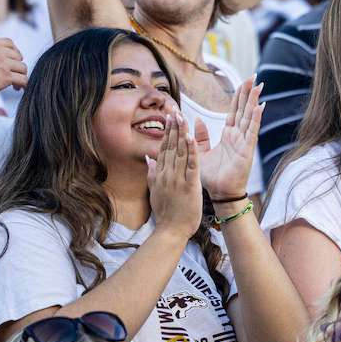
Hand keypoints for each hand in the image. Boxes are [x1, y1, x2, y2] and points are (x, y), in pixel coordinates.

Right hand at [0, 37, 27, 109]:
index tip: (13, 62)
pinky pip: (24, 79)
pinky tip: (19, 90)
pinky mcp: (6, 76)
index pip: (9, 43)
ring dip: (20, 76)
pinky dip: (24, 85)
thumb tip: (1, 63)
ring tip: (15, 86)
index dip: (14, 53)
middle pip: (18, 57)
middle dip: (16, 67)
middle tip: (13, 77)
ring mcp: (2, 62)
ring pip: (22, 68)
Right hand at [146, 113, 203, 239]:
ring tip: (182, 117)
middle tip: (175, 110)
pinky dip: (192, 150)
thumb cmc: (165, 214)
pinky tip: (191, 137)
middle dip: (173, 127)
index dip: (167, 132)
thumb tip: (149, 160)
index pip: (163, 148)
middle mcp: (167, 174)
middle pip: (170, 146)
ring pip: (179, 152)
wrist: (171, 231)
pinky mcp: (189, 185)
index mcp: (159, 174)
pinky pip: (191, 165)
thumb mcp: (154, 192)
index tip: (169, 118)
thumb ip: (152, 174)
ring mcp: (177, 179)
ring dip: (181, 133)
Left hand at [195, 79, 262, 200]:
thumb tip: (195, 119)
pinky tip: (260, 107)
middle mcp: (238, 136)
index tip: (243, 81)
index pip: (234, 111)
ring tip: (258, 85)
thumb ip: (200, 136)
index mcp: (229, 135)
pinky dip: (255, 119)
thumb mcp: (201, 152)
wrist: (219, 194)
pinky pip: (251, 132)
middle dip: (248, 92)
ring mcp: (244, 142)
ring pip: (249, 117)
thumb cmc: (212, 176)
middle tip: (254, 76)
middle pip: (244, 109)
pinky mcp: (247, 151)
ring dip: (253, 101)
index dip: (238, 95)